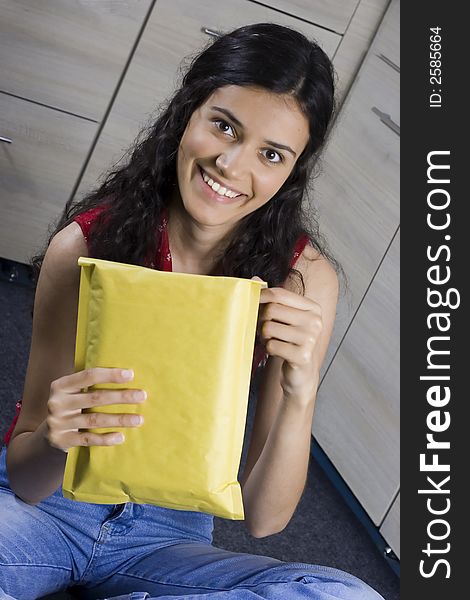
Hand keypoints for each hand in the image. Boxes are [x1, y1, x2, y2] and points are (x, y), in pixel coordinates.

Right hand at [45, 368, 145, 451]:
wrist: (49, 433)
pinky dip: (105, 439)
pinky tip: (121, 437)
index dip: (110, 375)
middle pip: (95, 398)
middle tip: (142, 396)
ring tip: (139, 419)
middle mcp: (57, 403)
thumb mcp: (73, 392)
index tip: (131, 375)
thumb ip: (91, 384)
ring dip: (119, 419)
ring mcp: (58, 422)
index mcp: (61, 385)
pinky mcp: (61, 440)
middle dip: (121, 396)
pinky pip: (87, 439)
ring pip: (94, 419)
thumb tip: (128, 376)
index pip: (88, 376)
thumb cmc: (71, 406)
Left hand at [256, 282, 322, 402]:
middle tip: (262, 329)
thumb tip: (254, 279)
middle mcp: (315, 321)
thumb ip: (272, 299)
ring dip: (264, 336)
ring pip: (269, 328)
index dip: (260, 296)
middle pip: (271, 310)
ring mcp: (311, 339)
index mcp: (312, 308)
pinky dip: (268, 349)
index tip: (250, 302)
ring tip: (271, 340)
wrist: (301, 373)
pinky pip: (272, 345)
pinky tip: (276, 351)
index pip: (279, 294)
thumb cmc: (290, 341)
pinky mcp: (303, 356)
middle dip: (261, 320)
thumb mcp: (284, 318)